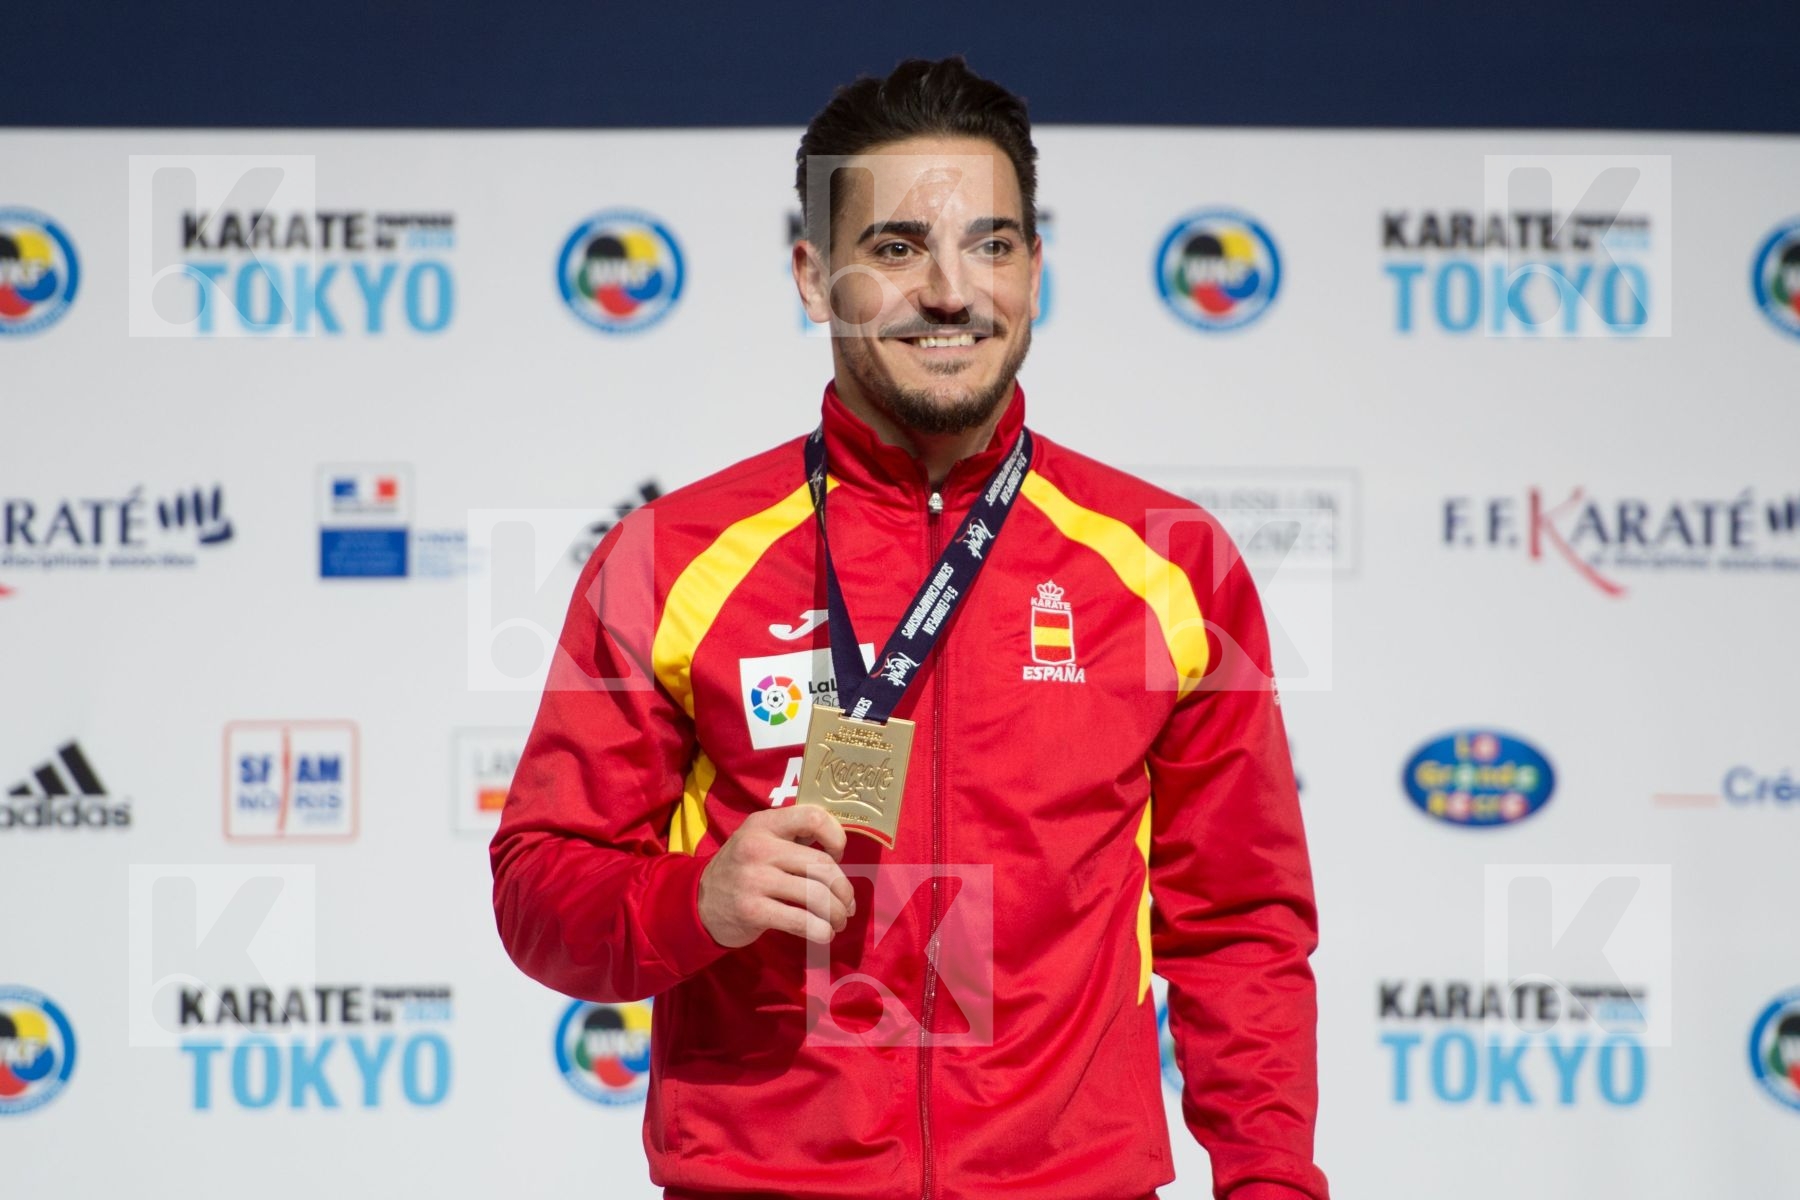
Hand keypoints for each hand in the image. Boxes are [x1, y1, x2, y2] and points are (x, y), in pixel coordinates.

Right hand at [697, 805, 855, 946]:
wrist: (698, 901)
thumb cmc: (741, 870)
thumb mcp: (759, 840)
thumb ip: (793, 837)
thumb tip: (838, 846)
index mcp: (764, 823)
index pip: (813, 817)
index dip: (836, 836)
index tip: (838, 856)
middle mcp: (759, 847)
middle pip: (821, 864)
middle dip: (843, 889)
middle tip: (847, 904)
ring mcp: (754, 879)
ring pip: (815, 895)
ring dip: (835, 913)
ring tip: (838, 921)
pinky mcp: (753, 910)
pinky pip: (800, 921)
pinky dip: (820, 930)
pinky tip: (824, 934)